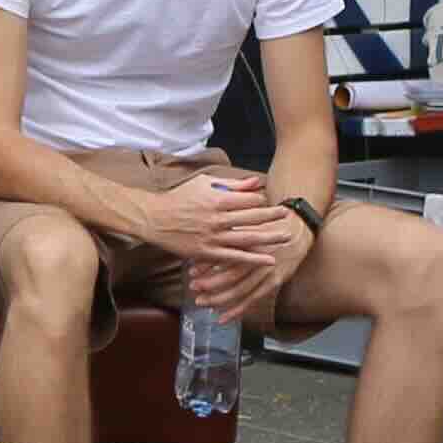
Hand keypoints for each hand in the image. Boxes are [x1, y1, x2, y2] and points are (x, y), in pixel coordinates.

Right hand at [142, 170, 304, 304]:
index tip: (269, 203)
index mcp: (217, 200)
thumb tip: (256, 182)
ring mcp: (211, 237)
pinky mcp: (205, 252)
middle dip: (272, 217)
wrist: (154, 218)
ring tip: (286, 237)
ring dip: (268, 238)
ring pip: (246, 239)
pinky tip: (267, 260)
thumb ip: (232, 184)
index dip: (261, 202)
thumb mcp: (204, 184)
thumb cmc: (179, 198)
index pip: (248, 201)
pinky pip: (232, 257)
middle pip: (252, 218)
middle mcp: (217, 219)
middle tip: (289, 216)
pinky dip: (252, 259)